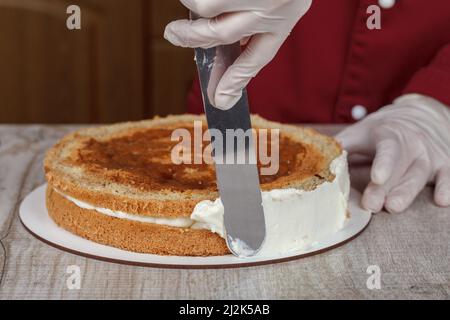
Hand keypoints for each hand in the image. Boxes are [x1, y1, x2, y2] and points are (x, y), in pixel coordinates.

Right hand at [164, 0, 312, 109]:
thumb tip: (221, 42)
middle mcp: (272, 7)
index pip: (256, 57)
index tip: (219, 100)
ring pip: (203, 6)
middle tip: (173, 34)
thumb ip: (257, 21)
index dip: (235, 80)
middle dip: (191, 37)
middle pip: (218, 35)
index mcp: (284, 18)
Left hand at [336, 94, 449, 212]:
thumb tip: (317, 158)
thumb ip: (342, 144)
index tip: (377, 177)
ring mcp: (430, 154)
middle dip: (387, 187)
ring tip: (394, 207)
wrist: (421, 114)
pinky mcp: (445, 164)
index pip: (387, 148)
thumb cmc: (383, 129)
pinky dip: (449, 187)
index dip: (383, 162)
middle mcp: (412, 143)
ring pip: (420, 175)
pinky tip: (443, 201)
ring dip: (408, 192)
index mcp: (389, 134)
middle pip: (400, 167)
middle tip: (373, 205)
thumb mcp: (361, 131)